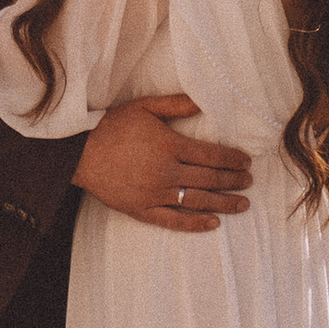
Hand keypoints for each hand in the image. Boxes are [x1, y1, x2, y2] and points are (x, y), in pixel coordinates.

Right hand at [73, 94, 253, 232]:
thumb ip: (175, 105)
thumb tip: (202, 104)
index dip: (232, 159)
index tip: (246, 162)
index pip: (211, 155)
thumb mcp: (143, 107)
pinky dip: (195, 223)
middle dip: (233, 180)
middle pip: (209, 178)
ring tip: (242, 204)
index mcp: (169, 145)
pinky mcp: (142, 210)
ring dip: (224, 203)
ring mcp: (155, 193)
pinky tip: (213, 223)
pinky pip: (173, 220)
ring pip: (198, 200)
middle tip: (249, 181)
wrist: (79, 154)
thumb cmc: (111, 127)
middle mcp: (166, 172)